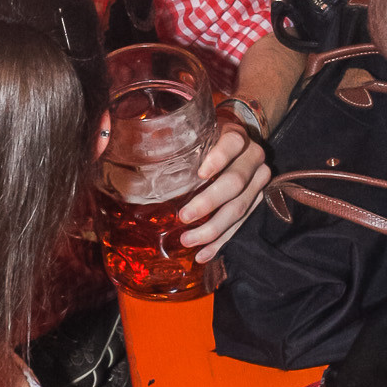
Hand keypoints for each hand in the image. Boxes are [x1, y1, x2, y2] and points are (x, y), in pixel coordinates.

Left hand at [178, 121, 269, 258]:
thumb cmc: (205, 140)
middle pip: (235, 182)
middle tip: (184, 216)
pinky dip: (221, 241)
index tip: (201, 173)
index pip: (233, 143)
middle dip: (209, 202)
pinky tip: (203, 254)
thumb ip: (171, 137)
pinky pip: (240, 224)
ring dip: (213, 229)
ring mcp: (258, 181)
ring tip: (188, 241)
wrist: (235, 147)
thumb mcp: (195, 133)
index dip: (219, 157)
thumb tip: (129, 142)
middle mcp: (253, 158)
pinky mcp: (256, 201)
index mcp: (237, 136)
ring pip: (239, 208)